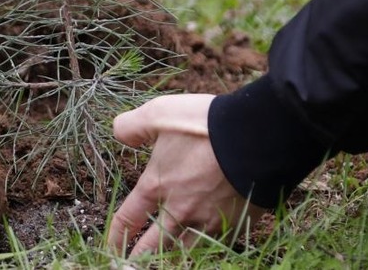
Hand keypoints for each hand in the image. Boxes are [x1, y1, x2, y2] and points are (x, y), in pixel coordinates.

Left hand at [108, 94, 264, 255]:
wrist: (256, 136)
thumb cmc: (203, 124)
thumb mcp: (158, 113)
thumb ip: (132, 126)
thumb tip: (118, 133)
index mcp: (157, 185)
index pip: (128, 219)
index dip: (116, 236)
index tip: (111, 249)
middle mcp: (180, 209)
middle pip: (153, 245)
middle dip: (139, 259)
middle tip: (129, 268)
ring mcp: (209, 219)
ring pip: (185, 252)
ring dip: (171, 259)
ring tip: (164, 263)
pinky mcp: (237, 222)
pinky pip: (217, 244)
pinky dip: (207, 251)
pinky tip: (204, 251)